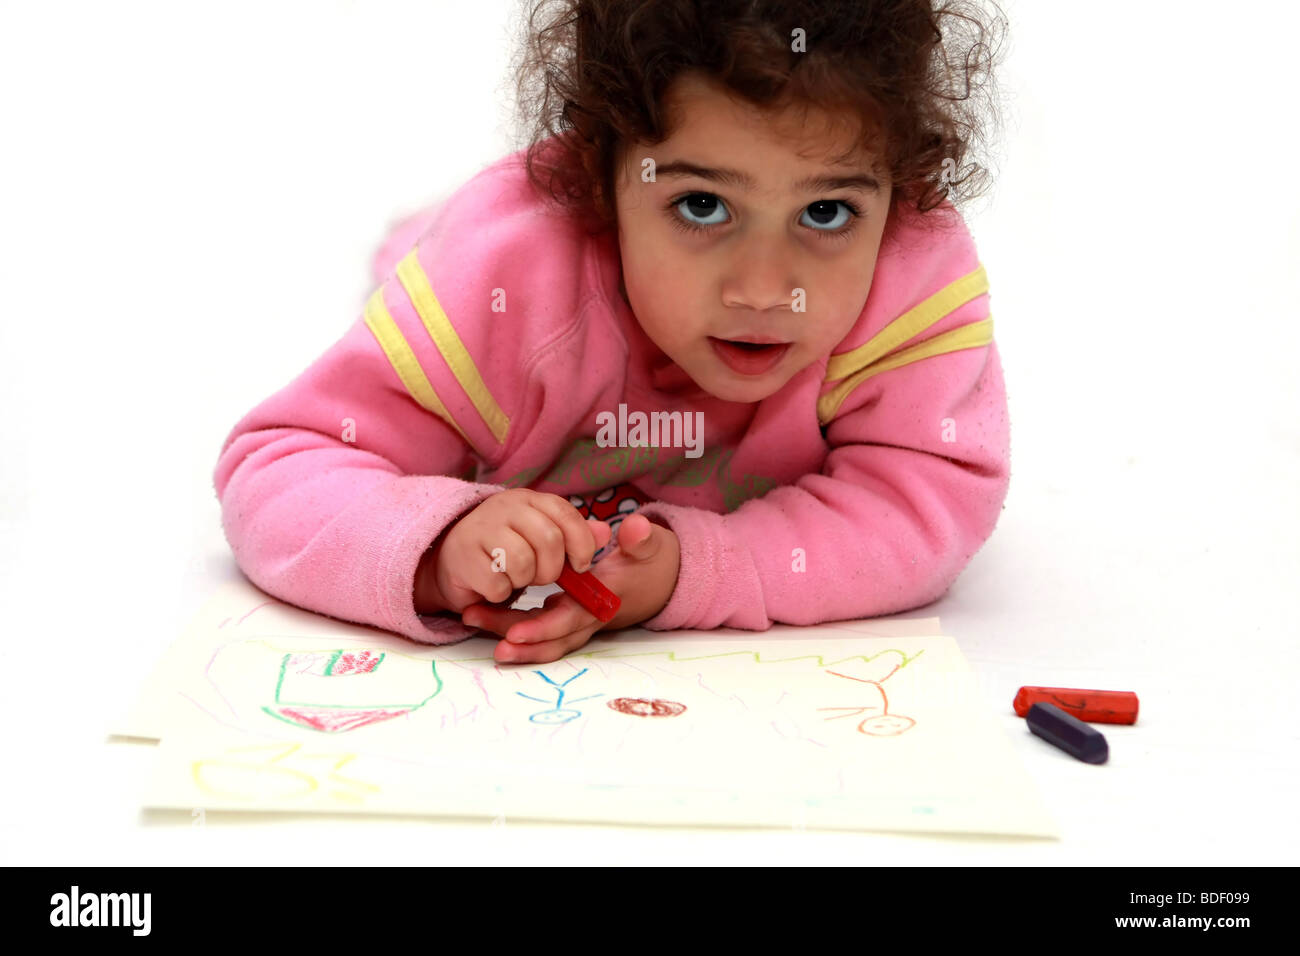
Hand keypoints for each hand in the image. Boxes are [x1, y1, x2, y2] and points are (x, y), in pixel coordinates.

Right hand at [414, 489, 610, 615]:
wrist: (453, 560)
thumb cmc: (506, 550)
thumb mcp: (542, 538)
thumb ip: (574, 536)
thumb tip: (605, 533)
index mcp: (528, 499)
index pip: (565, 514)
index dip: (581, 543)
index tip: (580, 565)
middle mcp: (504, 507)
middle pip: (549, 540)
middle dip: (552, 569)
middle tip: (541, 576)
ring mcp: (480, 529)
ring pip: (524, 563)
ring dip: (524, 581)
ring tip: (513, 577)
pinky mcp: (463, 557)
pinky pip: (498, 584)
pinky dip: (501, 593)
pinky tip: (492, 585)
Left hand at [462, 512, 679, 663]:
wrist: (662, 582)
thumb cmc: (652, 563)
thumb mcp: (652, 547)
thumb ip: (642, 539)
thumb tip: (635, 529)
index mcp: (604, 601)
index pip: (570, 620)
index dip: (543, 628)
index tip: (514, 632)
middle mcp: (589, 618)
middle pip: (548, 636)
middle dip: (513, 637)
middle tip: (475, 620)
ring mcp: (578, 621)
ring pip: (543, 638)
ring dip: (509, 635)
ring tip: (472, 619)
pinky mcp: (569, 619)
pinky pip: (542, 633)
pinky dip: (517, 633)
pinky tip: (486, 620)